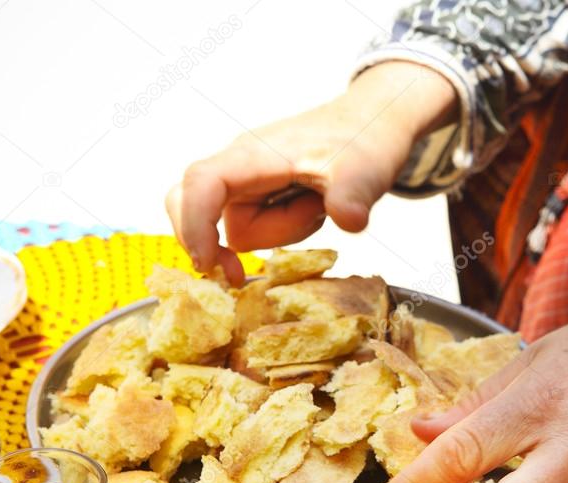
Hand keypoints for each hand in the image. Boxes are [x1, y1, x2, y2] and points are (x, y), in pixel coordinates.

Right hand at [166, 61, 456, 282]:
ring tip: (318, 206)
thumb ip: (353, 195)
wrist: (373, 123)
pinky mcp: (261, 195)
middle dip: (224, 242)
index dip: (194, 224)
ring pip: (242, 230)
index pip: (202, 183)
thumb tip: (349, 219)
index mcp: (256, 154)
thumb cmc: (364, 137)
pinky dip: (283, 230)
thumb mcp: (365, 169)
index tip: (206, 264)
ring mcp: (249, 182)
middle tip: (245, 274)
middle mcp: (242, 166)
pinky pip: (256, 228)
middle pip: (207, 213)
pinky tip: (311, 211)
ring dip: (281, 231)